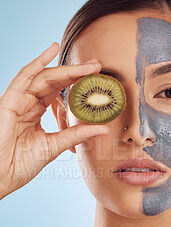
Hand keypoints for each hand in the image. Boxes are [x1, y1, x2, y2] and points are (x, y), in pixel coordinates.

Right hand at [0, 42, 108, 198]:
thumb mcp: (55, 145)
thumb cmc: (21, 163)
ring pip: (44, 77)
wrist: (2, 176)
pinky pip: (24, 76)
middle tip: (97, 66)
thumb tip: (103, 128)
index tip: (98, 79)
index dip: (78, 84)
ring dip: (66, 69)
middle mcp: (28, 103)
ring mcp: (18, 100)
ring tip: (88, 65)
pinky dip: (38, 62)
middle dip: (76, 73)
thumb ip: (77, 134)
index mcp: (36, 112)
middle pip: (54, 81)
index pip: (59, 92)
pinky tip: (52, 50)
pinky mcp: (9, 100)